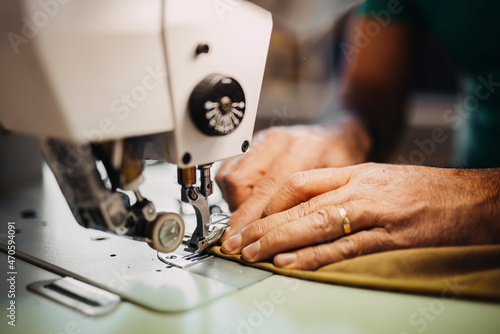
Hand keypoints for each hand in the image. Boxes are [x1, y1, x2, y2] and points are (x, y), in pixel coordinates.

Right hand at [216, 121, 369, 241]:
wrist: (337, 136)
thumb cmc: (341, 162)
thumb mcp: (337, 185)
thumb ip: (310, 208)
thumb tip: (282, 240)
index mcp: (302, 149)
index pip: (266, 189)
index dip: (252, 220)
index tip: (247, 242)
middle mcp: (278, 141)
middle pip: (240, 181)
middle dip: (238, 216)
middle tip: (237, 240)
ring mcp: (262, 139)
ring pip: (229, 175)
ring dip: (234, 202)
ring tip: (245, 221)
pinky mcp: (252, 142)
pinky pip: (228, 168)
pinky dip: (231, 190)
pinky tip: (243, 204)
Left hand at [221, 163, 499, 269]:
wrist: (471, 198)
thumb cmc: (424, 190)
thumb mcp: (377, 180)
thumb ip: (342, 192)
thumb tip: (304, 211)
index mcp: (354, 173)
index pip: (299, 181)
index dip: (268, 201)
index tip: (248, 219)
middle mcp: (359, 187)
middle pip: (299, 203)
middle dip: (262, 223)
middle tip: (236, 241)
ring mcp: (375, 211)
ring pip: (316, 222)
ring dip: (278, 239)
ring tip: (251, 253)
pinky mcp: (391, 236)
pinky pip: (346, 246)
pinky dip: (315, 255)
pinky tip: (291, 262)